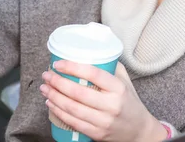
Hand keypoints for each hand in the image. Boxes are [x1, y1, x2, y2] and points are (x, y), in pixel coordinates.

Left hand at [40, 61, 167, 141]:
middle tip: (46, 75)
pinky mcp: (97, 134)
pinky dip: (59, 112)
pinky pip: (73, 122)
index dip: (72, 67)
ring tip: (45, 88)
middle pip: (78, 92)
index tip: (58, 64)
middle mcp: (111, 105)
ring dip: (54, 97)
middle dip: (57, 82)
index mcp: (118, 88)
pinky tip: (51, 104)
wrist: (139, 131)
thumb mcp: (125, 80)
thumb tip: (90, 51)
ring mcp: (104, 121)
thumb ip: (110, 66)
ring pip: (72, 108)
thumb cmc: (129, 101)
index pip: (93, 74)